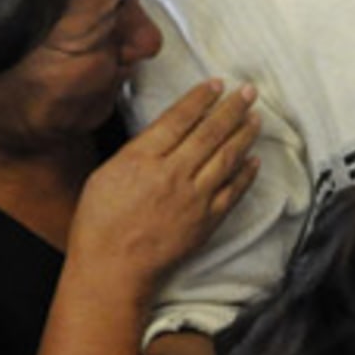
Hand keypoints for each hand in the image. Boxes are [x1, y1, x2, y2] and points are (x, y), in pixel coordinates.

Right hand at [69, 80, 260, 298]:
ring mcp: (194, 197)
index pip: (179, 119)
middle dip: (232, 108)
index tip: (217, 84)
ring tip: (256, 117)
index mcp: (142, 159)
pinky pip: (233, 191)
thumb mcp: (105, 175)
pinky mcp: (208, 220)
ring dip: (244, 134)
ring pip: (227, 157)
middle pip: (210, 133)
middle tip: (249, 91)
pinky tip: (254, 159)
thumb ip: (137, 152)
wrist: (113, 270)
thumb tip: (164, 133)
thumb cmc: (98, 225)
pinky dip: (246, 173)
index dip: (201, 99)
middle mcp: (173, 174)